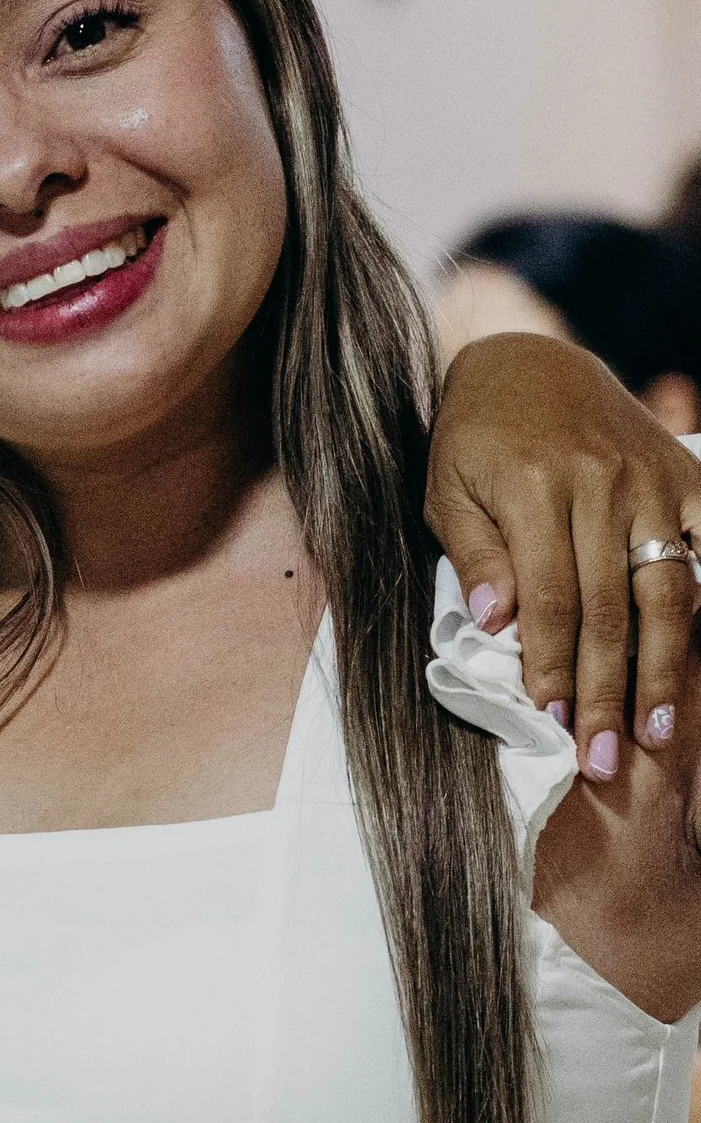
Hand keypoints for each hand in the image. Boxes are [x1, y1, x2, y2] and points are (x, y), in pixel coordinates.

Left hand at [425, 336, 700, 770]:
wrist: (527, 363)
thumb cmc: (474, 440)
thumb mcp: (447, 490)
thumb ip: (473, 554)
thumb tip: (495, 622)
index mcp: (533, 489)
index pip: (550, 601)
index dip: (554, 669)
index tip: (553, 725)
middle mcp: (601, 485)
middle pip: (610, 609)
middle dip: (606, 691)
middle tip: (601, 759)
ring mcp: (650, 480)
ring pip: (668, 588)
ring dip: (663, 667)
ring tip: (655, 731)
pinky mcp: (683, 473)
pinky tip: (697, 657)